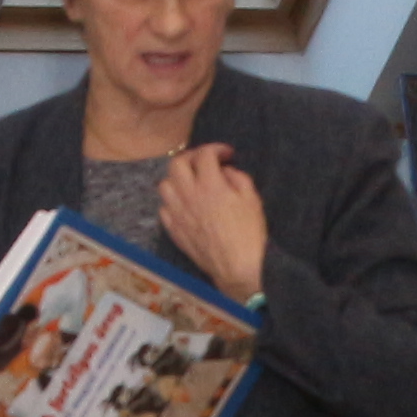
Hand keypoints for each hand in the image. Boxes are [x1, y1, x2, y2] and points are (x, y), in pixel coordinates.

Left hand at [160, 143, 271, 300]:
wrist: (239, 268)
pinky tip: (185, 205)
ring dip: (177, 178)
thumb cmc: (250, 234)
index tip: (226, 154)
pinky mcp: (175, 231)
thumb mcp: (252, 198)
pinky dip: (172, 202)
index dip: (216, 149)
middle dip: (191, 157)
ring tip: (191, 182)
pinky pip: (164, 209)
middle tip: (204, 162)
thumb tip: (224, 172)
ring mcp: (178, 214)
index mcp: (210, 185)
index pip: (204, 154)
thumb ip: (237, 177)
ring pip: (164, 185)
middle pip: (176, 163)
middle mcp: (189, 196)